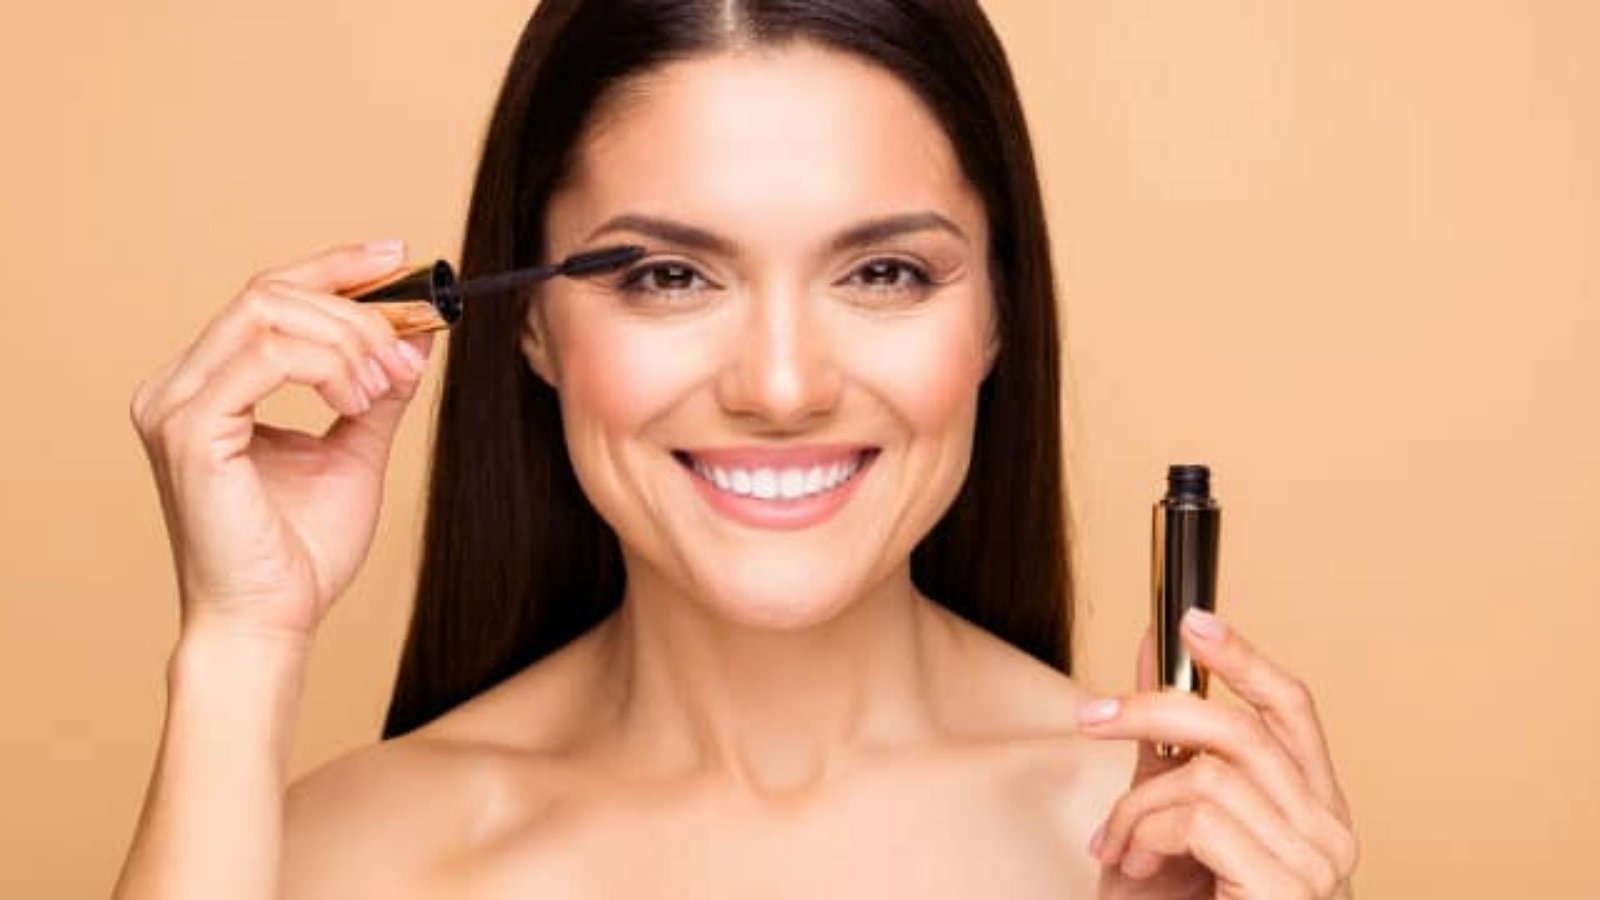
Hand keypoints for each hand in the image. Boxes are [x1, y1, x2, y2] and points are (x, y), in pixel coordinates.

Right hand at [130, 240, 432, 643]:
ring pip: (269, 311)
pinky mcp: (190, 429)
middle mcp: (178, 385)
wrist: (273, 622)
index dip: (335, 267)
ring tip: (382, 387)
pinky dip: (327, 364)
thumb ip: (375, 390)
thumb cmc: (301, 552)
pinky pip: (266, 356)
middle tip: (406, 352)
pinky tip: (358, 402)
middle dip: (356, 310)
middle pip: (271, 293)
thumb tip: (415, 334)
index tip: (398, 258)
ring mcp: (175, 404)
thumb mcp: (354, 452)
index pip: (268, 296)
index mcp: (208, 385)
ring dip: (347, 338)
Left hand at [1080, 610, 1357, 898]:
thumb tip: (1154, 653)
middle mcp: (1328, 830)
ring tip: (1113, 843)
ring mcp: (1315, 863)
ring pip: (1210, 774)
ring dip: (1138, 804)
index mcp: (1310, 805)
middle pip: (1241, 727)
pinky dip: (1147, 832)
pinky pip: (1202, 818)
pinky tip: (1135, 865)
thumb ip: (1167, 744)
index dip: (1244, 658)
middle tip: (1089, 718)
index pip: (1293, 708)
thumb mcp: (1168, 819)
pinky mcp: (1286, 890)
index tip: (1192, 620)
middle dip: (1153, 711)